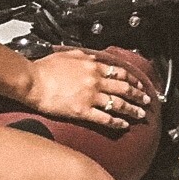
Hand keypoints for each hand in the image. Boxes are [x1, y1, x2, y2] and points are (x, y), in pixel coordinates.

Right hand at [22, 49, 151, 131]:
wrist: (32, 81)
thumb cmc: (44, 68)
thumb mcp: (68, 54)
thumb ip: (84, 56)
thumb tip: (93, 57)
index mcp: (92, 66)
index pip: (120, 72)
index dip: (133, 79)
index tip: (139, 84)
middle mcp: (95, 80)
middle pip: (124, 88)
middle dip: (138, 95)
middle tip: (147, 101)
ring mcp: (90, 96)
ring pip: (119, 104)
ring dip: (132, 110)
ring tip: (140, 115)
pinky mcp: (82, 111)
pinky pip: (105, 118)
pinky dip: (117, 122)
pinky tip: (123, 125)